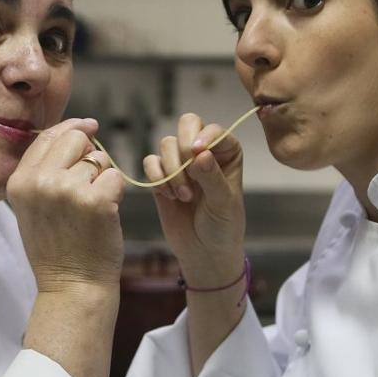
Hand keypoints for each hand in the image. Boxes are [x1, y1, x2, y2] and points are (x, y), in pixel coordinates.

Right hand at [8, 118, 125, 293]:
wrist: (72, 287)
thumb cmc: (58, 248)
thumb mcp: (34, 206)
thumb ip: (44, 171)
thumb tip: (78, 130)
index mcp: (19, 181)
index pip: (46, 136)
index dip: (71, 128)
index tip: (88, 127)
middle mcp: (40, 182)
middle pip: (75, 138)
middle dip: (89, 154)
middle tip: (90, 183)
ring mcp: (68, 190)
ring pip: (99, 160)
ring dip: (103, 180)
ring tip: (91, 210)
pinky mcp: (97, 200)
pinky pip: (116, 177)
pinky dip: (117, 194)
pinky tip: (105, 215)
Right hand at [142, 113, 245, 283]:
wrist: (203, 252)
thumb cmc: (223, 227)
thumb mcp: (223, 203)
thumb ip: (213, 178)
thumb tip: (200, 154)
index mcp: (227, 152)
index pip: (213, 129)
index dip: (203, 137)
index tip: (198, 154)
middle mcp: (204, 152)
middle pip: (187, 124)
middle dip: (183, 147)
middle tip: (189, 173)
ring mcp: (181, 163)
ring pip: (167, 144)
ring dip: (172, 170)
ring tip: (184, 197)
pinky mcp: (162, 176)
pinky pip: (150, 162)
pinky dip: (156, 178)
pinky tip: (169, 197)